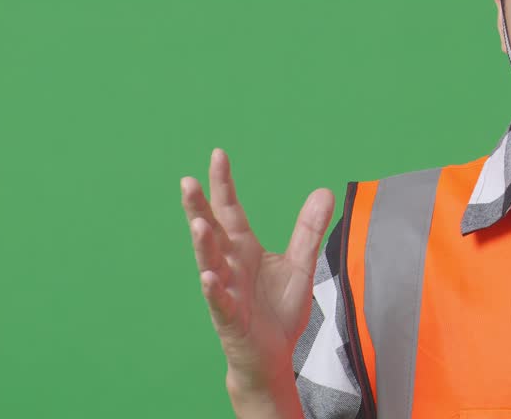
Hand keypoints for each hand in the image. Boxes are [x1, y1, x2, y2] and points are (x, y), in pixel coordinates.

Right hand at [181, 147, 334, 393]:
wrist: (272, 355)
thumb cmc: (278, 310)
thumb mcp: (300, 264)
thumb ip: (309, 229)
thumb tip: (323, 190)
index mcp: (244, 249)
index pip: (230, 211)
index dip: (223, 184)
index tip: (218, 154)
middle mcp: (229, 266)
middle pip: (211, 232)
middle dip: (198, 207)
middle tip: (187, 182)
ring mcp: (225, 291)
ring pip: (210, 263)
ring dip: (203, 244)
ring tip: (198, 222)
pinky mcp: (229, 318)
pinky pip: (220, 301)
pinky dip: (214, 289)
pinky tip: (210, 276)